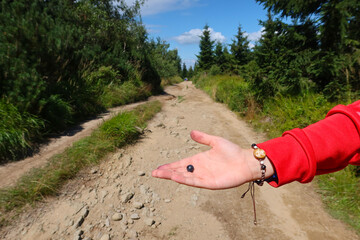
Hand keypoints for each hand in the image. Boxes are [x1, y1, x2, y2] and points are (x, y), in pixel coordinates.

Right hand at [152, 130, 272, 189]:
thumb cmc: (233, 151)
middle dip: (167, 172)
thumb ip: (203, 138)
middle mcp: (199, 169)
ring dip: (172, 176)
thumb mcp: (216, 141)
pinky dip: (184, 180)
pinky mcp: (209, 183)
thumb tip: (192, 132)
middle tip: (154, 173)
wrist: (245, 161)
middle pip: (179, 172)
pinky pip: (194, 182)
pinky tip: (175, 177)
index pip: (181, 164)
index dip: (170, 166)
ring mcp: (203, 177)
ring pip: (184, 177)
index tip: (159, 168)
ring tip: (160, 175)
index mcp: (198, 160)